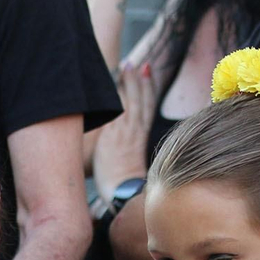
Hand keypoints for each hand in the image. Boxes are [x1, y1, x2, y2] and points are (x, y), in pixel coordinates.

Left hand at [92, 62, 155, 206]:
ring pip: (129, 102)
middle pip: (139, 100)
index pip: (146, 107)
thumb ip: (126, 150)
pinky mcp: (112, 138)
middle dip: (137, 80)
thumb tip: (124, 150)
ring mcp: (123, 134)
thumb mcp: (128, 163)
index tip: (147, 72)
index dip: (147, 88)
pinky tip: (114, 85)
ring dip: (128, 83)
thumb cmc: (125, 186)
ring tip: (127, 65)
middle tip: (136, 62)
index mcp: (140, 137)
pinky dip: (117, 97)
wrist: (124, 196)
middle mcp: (134, 133)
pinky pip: (116, 112)